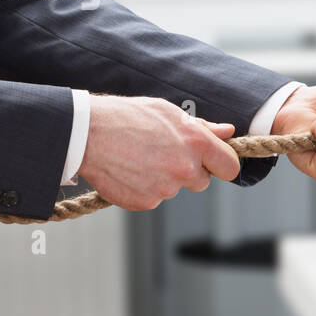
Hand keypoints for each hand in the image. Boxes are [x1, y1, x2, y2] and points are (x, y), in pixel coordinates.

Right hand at [78, 95, 241, 210]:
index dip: (222, 165)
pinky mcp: (145, 202)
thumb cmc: (128, 116)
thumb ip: (202, 127)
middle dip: (188, 171)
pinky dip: (143, 189)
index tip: (214, 163)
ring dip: (163, 179)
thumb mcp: (167, 112)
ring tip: (138, 158)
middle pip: (202, 182)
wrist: (86, 134)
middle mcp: (185, 168)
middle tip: (162, 154)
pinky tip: (128, 171)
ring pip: (174, 189)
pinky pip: (153, 199)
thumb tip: (228, 131)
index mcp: (196, 143)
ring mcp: (165, 189)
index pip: (230, 167)